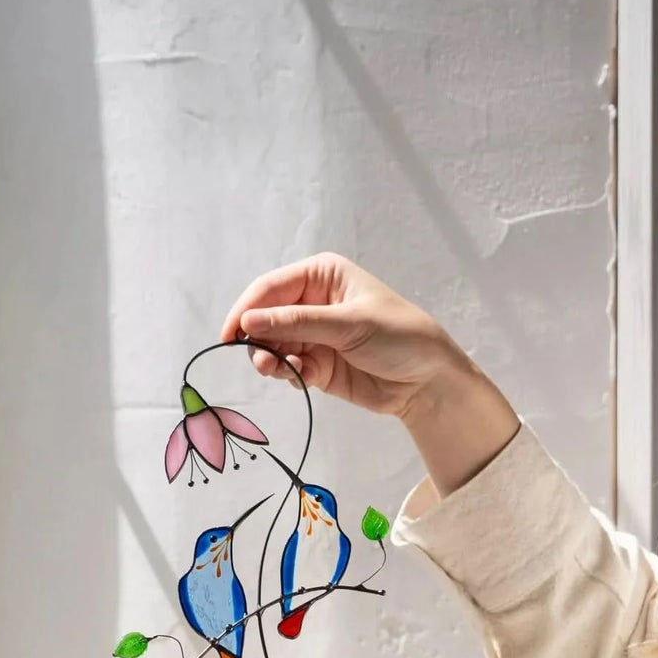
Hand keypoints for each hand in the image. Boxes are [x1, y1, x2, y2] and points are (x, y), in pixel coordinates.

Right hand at [222, 253, 461, 418]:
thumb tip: (248, 320)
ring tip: (281, 369)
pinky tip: (305, 377)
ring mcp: (312, 335)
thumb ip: (297, 323)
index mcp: (321, 276)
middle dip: (259, 338)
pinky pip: (287, 368)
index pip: (270, 288)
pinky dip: (289, 374)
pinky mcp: (315, 364)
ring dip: (271, 358)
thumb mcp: (349, 324)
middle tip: (264, 360)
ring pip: (271, 345)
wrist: (427, 381)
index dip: (246, 308)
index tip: (230, 334)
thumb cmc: (399, 336)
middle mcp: (311, 302)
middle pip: (264, 317)